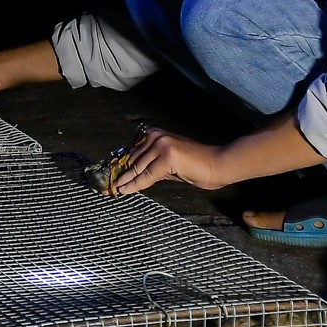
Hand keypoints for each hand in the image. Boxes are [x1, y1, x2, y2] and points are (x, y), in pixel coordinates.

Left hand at [104, 125, 232, 195]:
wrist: (219, 165)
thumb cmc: (198, 167)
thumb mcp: (170, 166)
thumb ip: (152, 167)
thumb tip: (134, 176)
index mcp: (155, 135)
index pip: (133, 153)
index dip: (120, 167)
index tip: (109, 178)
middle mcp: (156, 136)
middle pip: (132, 160)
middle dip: (120, 175)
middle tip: (106, 187)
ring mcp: (162, 144)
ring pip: (137, 168)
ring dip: (124, 181)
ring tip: (112, 191)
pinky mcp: (168, 156)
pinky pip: (147, 174)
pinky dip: (135, 184)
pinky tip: (125, 190)